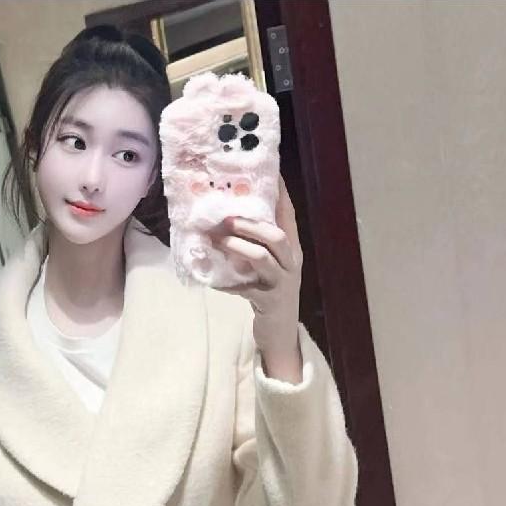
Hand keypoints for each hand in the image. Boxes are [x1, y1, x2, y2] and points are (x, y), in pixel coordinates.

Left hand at [209, 174, 302, 358]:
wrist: (280, 333)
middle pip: (278, 235)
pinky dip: (228, 284)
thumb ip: (255, 244)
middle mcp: (291, 263)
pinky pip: (247, 289)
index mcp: (292, 250)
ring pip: (264, 257)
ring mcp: (282, 283)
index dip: (279, 194)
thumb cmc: (268, 293)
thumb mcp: (267, 266)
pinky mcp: (270, 301)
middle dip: (251, 224)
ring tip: (219, 241)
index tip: (269, 172)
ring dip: (239, 246)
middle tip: (226, 217)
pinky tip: (213, 281)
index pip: (288, 216)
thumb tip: (225, 221)